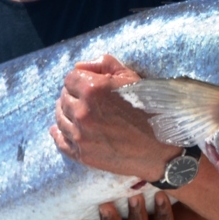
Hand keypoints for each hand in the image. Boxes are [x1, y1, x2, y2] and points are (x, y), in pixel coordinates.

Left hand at [51, 54, 176, 179]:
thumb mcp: (132, 78)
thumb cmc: (150, 110)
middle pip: (63, 98)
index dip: (79, 79)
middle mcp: (83, 112)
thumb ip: (105, 65)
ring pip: (60, 118)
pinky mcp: (83, 154)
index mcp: (93, 90)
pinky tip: (57, 130)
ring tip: (75, 112)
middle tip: (84, 98)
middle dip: (72, 95)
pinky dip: (58, 134)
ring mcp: (81, 135)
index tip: (86, 84)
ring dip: (65, 113)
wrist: (161, 150)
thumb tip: (80, 66)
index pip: (70, 78)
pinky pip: (61, 142)